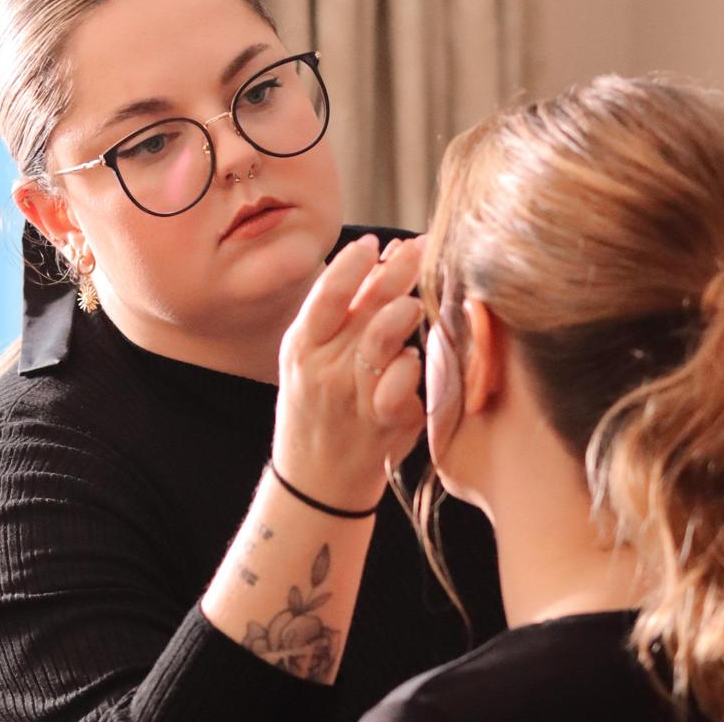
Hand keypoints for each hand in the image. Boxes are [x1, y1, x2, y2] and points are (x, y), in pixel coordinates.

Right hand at [272, 234, 425, 509]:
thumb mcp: (314, 357)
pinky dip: (412, 366)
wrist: (315, 482)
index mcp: (302, 346)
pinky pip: (403, 384)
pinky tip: (415, 358)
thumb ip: (345, 309)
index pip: (326, 294)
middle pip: (364, 309)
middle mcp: (323, 369)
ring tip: (416, 302)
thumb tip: (384, 254)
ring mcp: (352, 398)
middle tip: (421, 250)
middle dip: (396, 273)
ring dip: (403, 314)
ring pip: (383, 341)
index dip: (353, 264)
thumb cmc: (320, 406)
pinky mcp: (382, 423)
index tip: (378, 242)